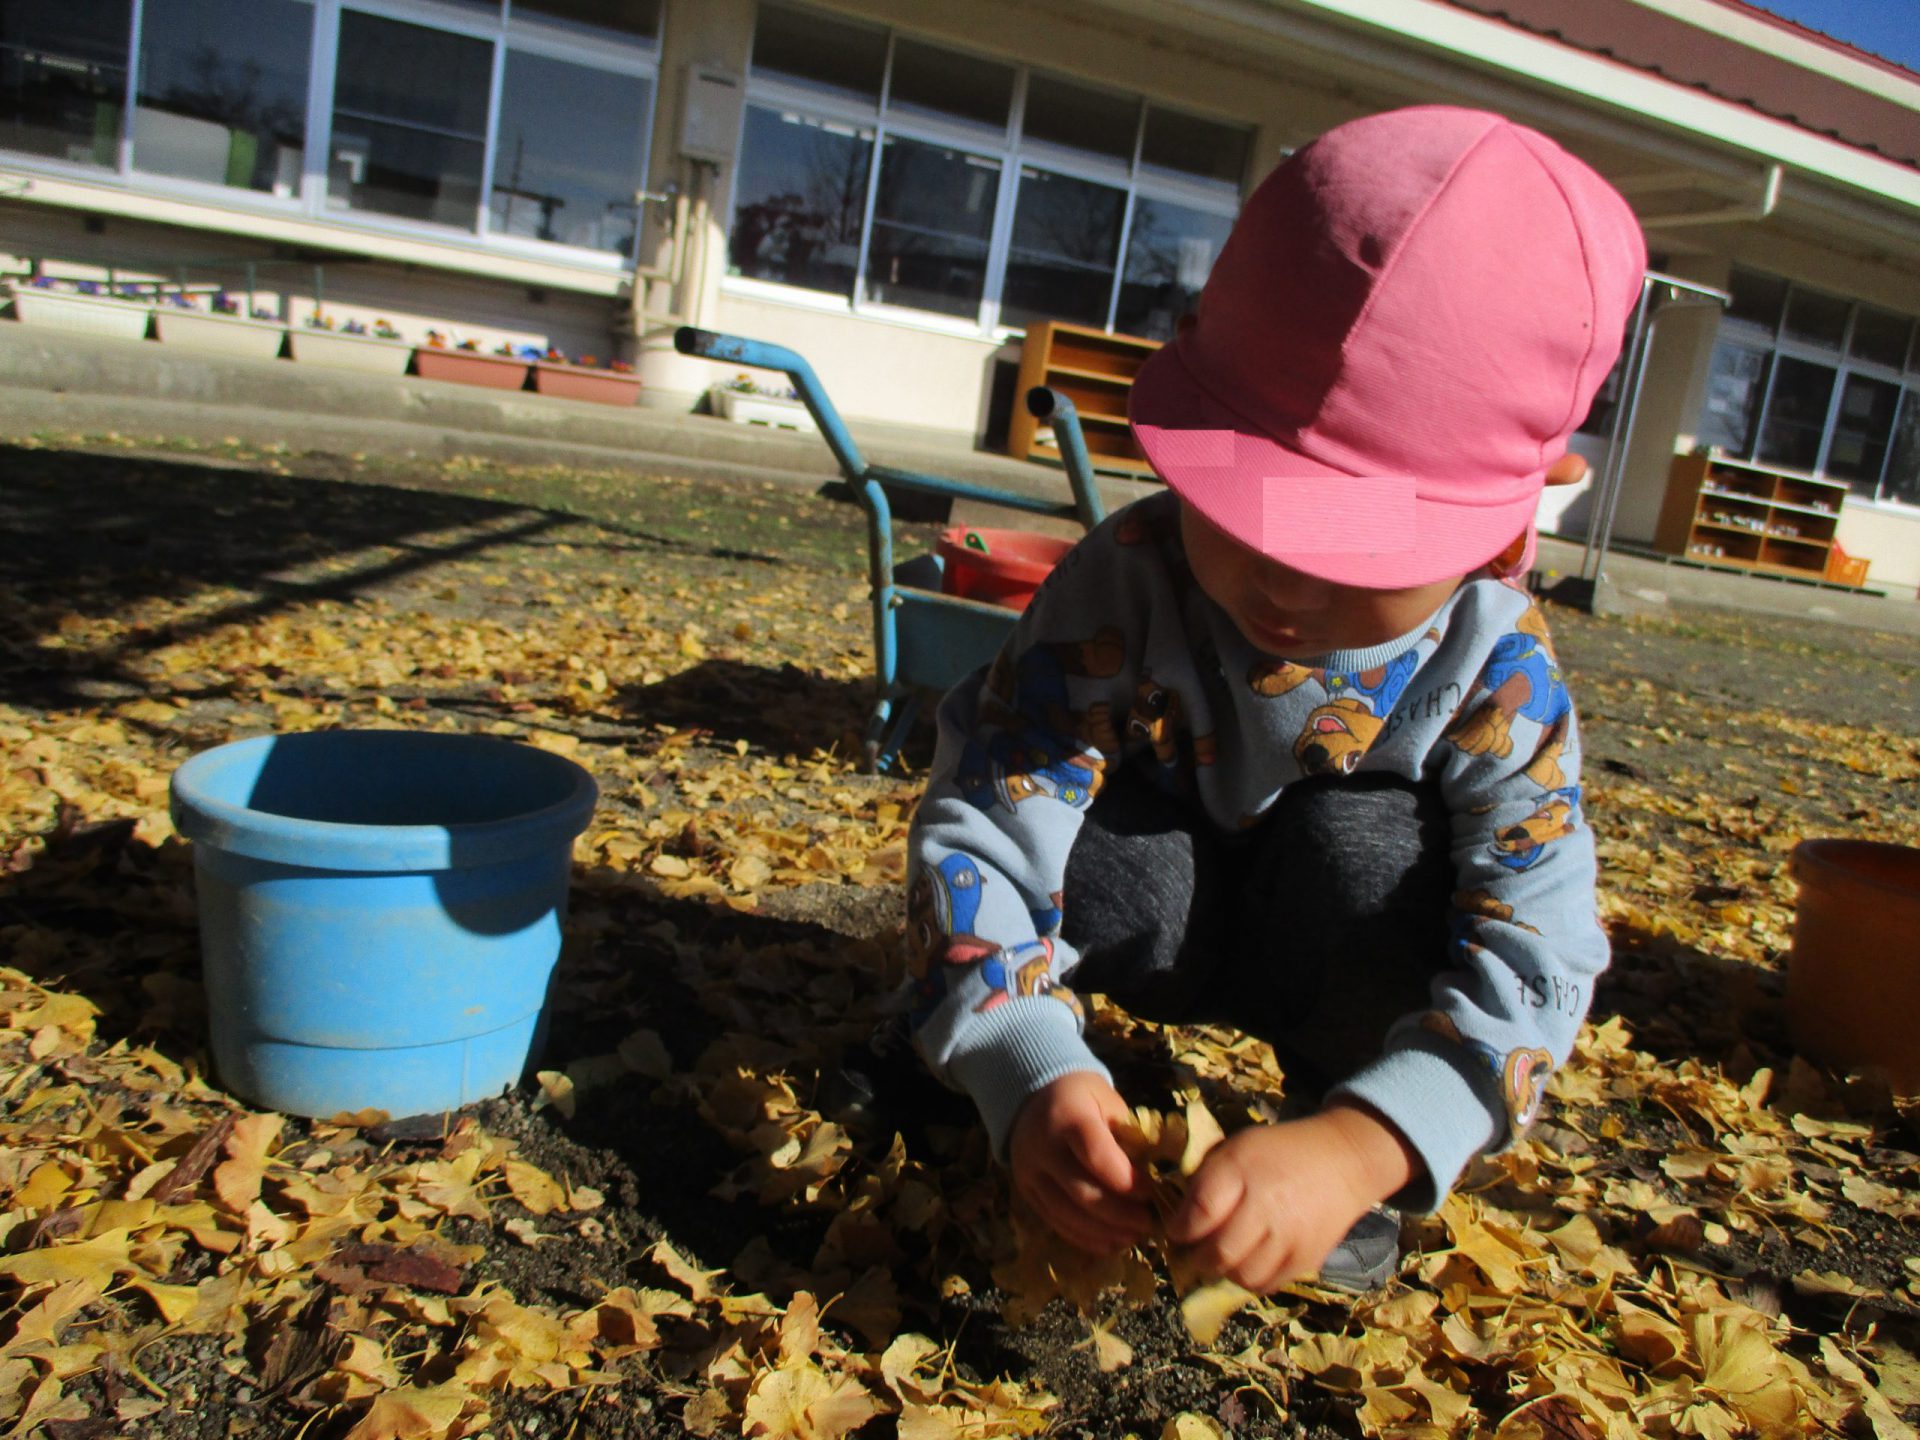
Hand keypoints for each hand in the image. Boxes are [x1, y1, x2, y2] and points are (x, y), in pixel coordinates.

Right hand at [1008, 1072, 1154, 1255]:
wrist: (1031, 1097)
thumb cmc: (1081, 1097)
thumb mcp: (1108, 1101)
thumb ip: (1128, 1135)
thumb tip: (1155, 1176)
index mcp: (1067, 1117)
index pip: (1096, 1155)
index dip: (1126, 1180)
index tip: (1150, 1191)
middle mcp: (1043, 1147)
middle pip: (1083, 1192)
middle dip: (1120, 1214)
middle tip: (1147, 1222)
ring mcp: (1030, 1173)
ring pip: (1068, 1214)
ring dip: (1104, 1232)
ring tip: (1133, 1237)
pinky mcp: (1026, 1192)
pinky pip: (1056, 1222)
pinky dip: (1085, 1238)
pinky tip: (1110, 1243)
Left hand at [1166, 1102, 1417, 1292]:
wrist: (1341, 1161)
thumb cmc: (1278, 1152)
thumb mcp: (1236, 1148)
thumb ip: (1206, 1180)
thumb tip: (1179, 1216)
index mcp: (1242, 1170)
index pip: (1200, 1212)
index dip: (1179, 1228)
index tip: (1174, 1230)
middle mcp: (1267, 1206)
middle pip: (1218, 1252)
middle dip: (1196, 1257)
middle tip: (1191, 1251)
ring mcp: (1289, 1237)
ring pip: (1241, 1275)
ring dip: (1222, 1271)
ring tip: (1219, 1257)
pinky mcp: (1306, 1259)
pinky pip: (1267, 1284)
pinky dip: (1249, 1279)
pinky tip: (1246, 1261)